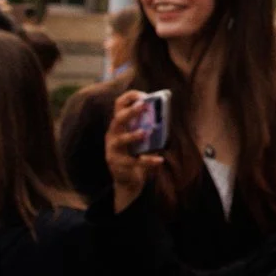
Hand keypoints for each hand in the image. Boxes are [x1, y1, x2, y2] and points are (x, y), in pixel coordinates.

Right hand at [103, 90, 165, 213]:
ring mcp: (113, 150)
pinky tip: (160, 160)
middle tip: (143, 106)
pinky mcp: (119, 164)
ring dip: (133, 135)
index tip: (144, 95)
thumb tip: (164, 115)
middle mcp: (112, 135)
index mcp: (118, 125)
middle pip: (118, 120)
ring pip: (121, 140)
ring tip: (145, 133)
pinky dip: (148, 161)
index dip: (130, 98)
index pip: (118, 105)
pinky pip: (134, 161)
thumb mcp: (140, 139)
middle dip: (130, 112)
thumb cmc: (135, 155)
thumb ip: (148, 127)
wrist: (127, 180)